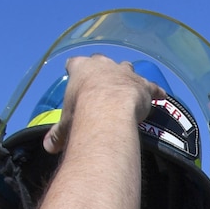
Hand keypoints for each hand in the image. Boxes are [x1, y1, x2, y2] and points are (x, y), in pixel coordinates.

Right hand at [41, 54, 155, 154]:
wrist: (110, 109)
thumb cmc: (82, 112)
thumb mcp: (67, 124)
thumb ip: (58, 134)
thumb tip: (48, 147)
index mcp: (80, 69)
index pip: (74, 63)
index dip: (75, 68)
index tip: (75, 73)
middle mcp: (103, 65)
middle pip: (102, 60)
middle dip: (103, 68)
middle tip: (103, 81)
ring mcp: (124, 72)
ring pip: (127, 67)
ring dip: (128, 75)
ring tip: (131, 85)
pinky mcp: (142, 84)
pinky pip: (151, 86)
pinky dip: (156, 91)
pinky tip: (161, 96)